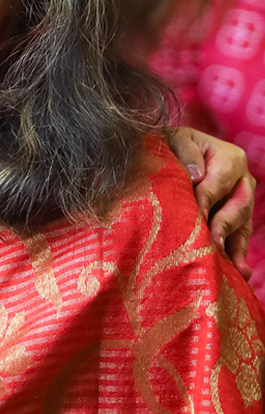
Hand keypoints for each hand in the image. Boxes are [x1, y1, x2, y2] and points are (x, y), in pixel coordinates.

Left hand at [168, 127, 254, 277]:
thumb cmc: (171, 145)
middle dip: (224, 226)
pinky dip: (237, 255)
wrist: (172, 152)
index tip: (198, 215)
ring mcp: (241, 202)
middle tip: (212, 244)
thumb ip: (186, 152)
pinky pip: (239, 238)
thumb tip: (196, 175)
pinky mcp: (235, 220)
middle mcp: (242, 181)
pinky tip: (239, 274)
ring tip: (233, 269)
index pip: (218, 182)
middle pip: (237, 207)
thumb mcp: (175, 140)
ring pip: (242, 226)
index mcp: (230, 158)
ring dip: (236, 247)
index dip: (208, 199)